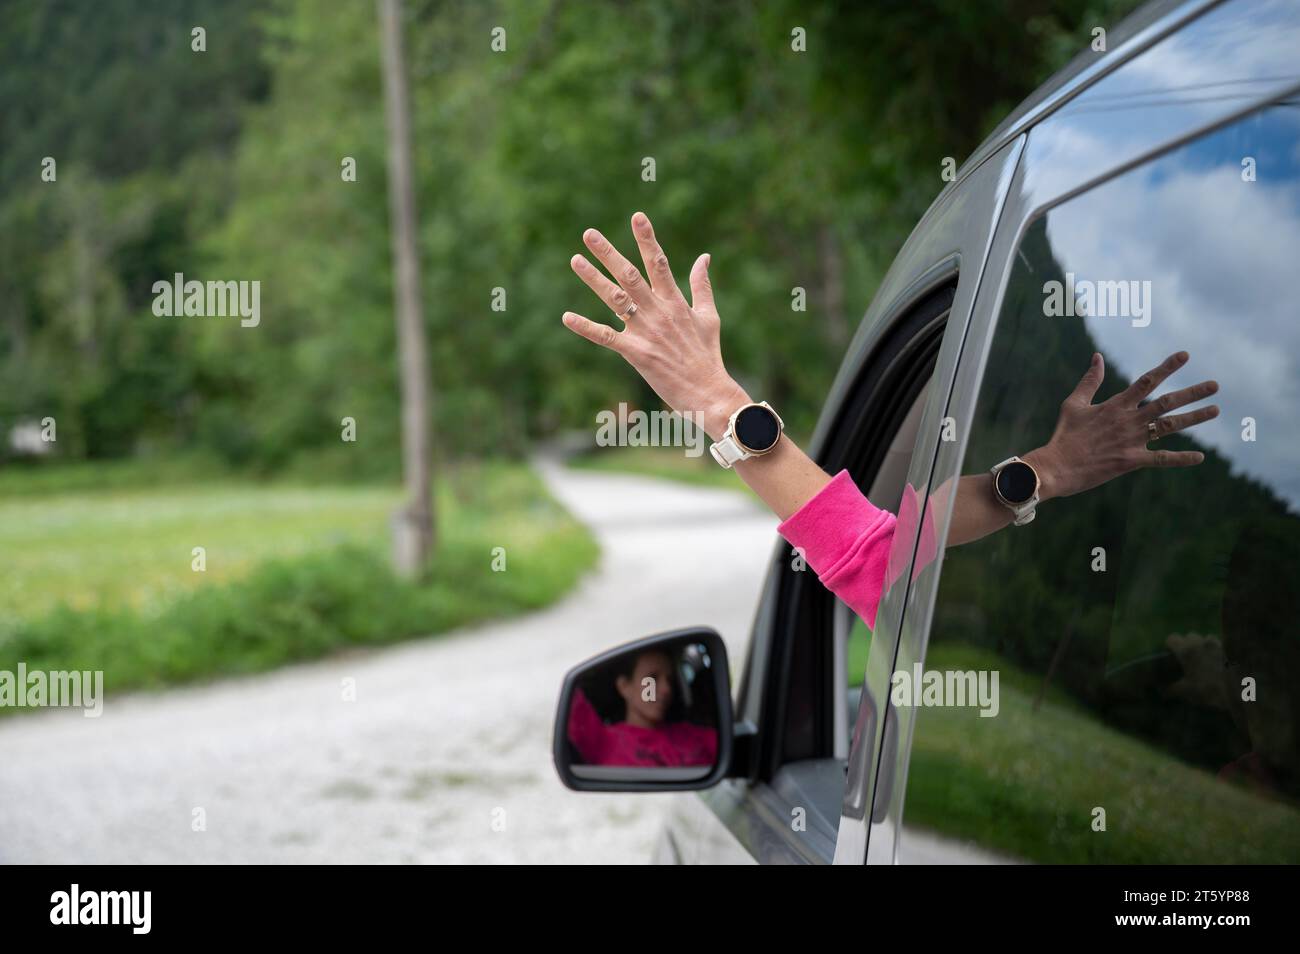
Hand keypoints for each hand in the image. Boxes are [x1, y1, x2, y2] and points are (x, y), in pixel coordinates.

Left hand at [562, 211, 748, 439]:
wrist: (709, 393)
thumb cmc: (708, 356)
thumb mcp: (709, 316)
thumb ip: (702, 285)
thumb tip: (704, 256)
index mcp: (676, 302)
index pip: (659, 263)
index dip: (647, 239)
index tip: (637, 216)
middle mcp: (659, 312)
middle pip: (630, 275)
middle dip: (609, 253)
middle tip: (589, 233)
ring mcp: (646, 332)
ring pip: (615, 299)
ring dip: (594, 279)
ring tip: (575, 260)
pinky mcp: (637, 354)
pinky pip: (606, 337)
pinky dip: (586, 327)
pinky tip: (567, 317)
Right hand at [1024, 350, 1217, 500]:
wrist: (1055, 467)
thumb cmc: (1064, 435)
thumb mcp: (1074, 404)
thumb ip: (1090, 381)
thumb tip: (1097, 357)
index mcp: (1115, 405)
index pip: (1147, 381)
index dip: (1167, 367)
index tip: (1185, 355)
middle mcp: (1128, 420)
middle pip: (1167, 402)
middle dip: (1193, 393)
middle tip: (1215, 385)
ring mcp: (1131, 441)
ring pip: (1170, 426)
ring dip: (1194, 418)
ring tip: (1214, 410)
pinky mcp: (1130, 461)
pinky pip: (1161, 459)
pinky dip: (1181, 458)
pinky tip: (1200, 457)